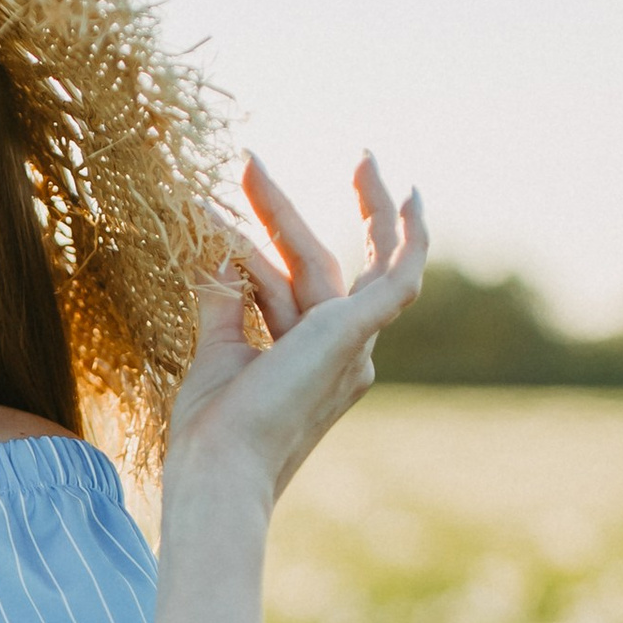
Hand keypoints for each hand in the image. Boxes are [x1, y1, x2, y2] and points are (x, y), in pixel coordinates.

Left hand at [163, 154, 427, 517]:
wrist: (221, 464)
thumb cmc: (216, 431)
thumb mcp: (218, 353)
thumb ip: (224, 301)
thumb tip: (216, 249)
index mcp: (316, 366)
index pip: (289, 291)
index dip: (252, 248)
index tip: (211, 209)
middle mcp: (345, 356)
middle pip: (312, 265)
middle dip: (279, 212)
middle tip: (248, 160)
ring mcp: (356, 347)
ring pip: (329, 262)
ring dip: (299, 210)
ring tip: (291, 157)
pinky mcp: (356, 333)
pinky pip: (398, 275)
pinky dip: (410, 237)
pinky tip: (410, 198)